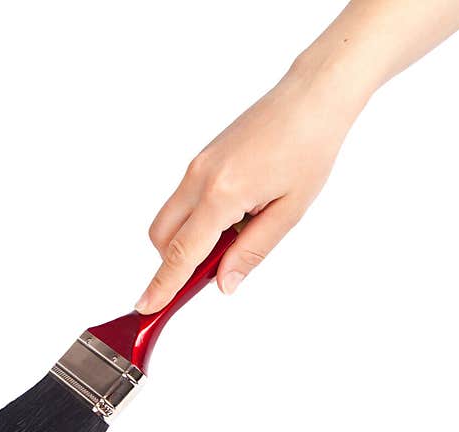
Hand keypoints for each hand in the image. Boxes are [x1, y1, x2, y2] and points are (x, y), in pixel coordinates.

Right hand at [135, 51, 370, 313]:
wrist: (311, 98)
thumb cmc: (308, 147)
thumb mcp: (288, 212)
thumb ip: (252, 251)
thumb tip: (224, 283)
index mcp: (222, 193)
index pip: (182, 252)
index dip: (163, 284)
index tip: (146, 306)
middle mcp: (199, 177)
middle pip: (162, 238)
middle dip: (174, 263)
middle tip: (213, 272)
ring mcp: (196, 165)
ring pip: (169, 218)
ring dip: (188, 240)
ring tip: (235, 237)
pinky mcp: (201, 159)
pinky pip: (184, 200)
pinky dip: (197, 220)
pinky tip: (235, 216)